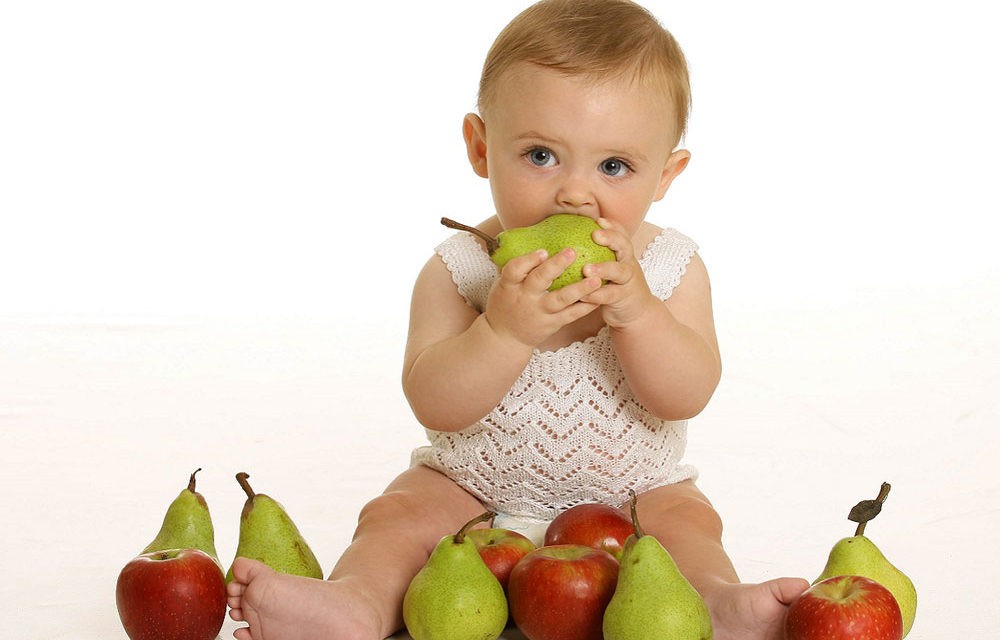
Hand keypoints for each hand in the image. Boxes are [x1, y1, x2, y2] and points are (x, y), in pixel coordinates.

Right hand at [484, 248, 601, 347]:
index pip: (514, 270)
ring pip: (561, 299)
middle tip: (572, 252)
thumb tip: (536, 237)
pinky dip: (585, 306)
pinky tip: (599, 295)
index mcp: (509, 286)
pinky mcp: (552, 324)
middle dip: (556, 266)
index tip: (543, 251)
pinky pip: (571, 315)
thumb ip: (518, 267)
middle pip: (539, 280)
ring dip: (580, 288)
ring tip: (597, 278)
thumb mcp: (503, 285)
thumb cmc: (506, 304)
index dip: (528, 260)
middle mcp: (524, 298)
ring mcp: (539, 312)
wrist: (505, 338)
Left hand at [580, 218, 660, 327]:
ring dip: (603, 268)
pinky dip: (597, 294)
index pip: (621, 235)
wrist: (637, 312)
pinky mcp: (625, 298)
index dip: (612, 226)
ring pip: (619, 271)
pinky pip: (610, 295)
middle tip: (594, 234)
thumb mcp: (611, 269)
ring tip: (586, 269)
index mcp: (624, 255)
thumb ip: (596, 256)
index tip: (597, 220)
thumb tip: (567, 243)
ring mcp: (629, 281)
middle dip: (611, 238)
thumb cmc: (615, 286)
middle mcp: (629, 264)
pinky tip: (582, 295)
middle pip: (625, 247)